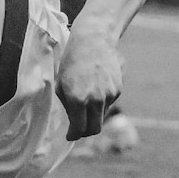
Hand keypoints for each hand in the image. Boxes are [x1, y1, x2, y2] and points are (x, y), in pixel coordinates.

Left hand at [56, 23, 124, 140]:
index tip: (70, 136)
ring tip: (84, 99)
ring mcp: (109, 95)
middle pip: (94, 129)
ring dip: (92, 115)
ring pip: (101, 117)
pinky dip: (100, 103)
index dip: (73, 135)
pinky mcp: (118, 90)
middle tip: (78, 128)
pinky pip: (108, 104)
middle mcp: (96, 99)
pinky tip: (94, 88)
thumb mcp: (61, 85)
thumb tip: (74, 124)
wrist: (93, 41)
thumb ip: (67, 106)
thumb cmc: (71, 63)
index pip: (79, 129)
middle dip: (85, 132)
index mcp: (78, 99)